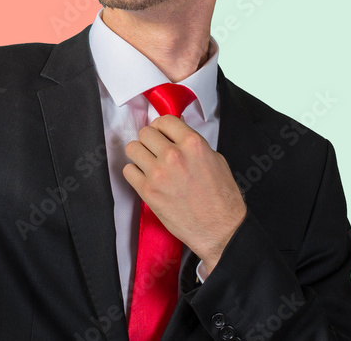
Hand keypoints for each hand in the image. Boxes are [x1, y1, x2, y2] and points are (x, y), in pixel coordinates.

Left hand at [123, 114, 245, 274]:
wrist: (220, 230)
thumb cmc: (222, 199)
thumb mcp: (216, 160)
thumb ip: (193, 145)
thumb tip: (177, 134)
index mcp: (193, 144)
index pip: (164, 120)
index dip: (162, 127)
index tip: (162, 133)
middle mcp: (174, 155)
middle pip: (145, 132)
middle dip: (150, 140)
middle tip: (155, 150)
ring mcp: (158, 173)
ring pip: (132, 148)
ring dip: (139, 155)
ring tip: (149, 163)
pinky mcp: (148, 191)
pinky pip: (128, 171)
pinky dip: (134, 173)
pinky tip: (145, 178)